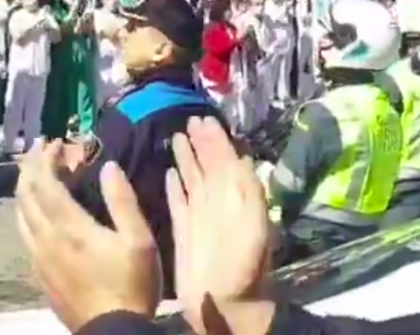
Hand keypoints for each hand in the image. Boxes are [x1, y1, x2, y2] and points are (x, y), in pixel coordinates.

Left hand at [16, 140, 161, 332]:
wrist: (112, 332)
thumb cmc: (131, 284)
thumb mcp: (139, 240)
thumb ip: (122, 200)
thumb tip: (109, 166)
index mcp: (70, 226)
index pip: (45, 182)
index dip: (46, 157)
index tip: (55, 141)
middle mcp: (46, 238)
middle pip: (25, 194)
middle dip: (30, 166)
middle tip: (40, 149)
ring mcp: (38, 258)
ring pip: (20, 214)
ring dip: (25, 188)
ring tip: (35, 174)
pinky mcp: (38, 274)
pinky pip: (24, 233)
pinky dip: (26, 212)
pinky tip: (37, 212)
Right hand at [166, 117, 272, 334]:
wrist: (223, 301)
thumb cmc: (240, 261)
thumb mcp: (251, 218)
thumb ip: (246, 185)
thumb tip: (240, 154)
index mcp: (234, 194)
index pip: (224, 157)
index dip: (216, 137)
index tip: (204, 117)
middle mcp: (217, 200)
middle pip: (208, 163)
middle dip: (201, 141)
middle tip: (190, 120)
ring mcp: (200, 214)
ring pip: (192, 177)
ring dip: (186, 157)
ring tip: (177, 137)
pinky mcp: (184, 230)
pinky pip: (178, 201)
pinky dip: (174, 186)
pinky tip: (168, 173)